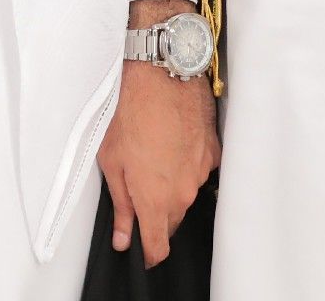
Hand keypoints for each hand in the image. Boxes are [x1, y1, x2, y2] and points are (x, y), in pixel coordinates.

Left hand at [97, 1, 219, 265]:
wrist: (160, 71)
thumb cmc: (129, 111)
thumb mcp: (112, 160)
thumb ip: (121, 205)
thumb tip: (124, 237)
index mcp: (155, 199)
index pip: (158, 245)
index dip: (149, 252)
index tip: (142, 251)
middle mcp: (183, 191)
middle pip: (171, 220)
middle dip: (156, 214)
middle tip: (138, 188)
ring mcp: (201, 170)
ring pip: (185, 193)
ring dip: (171, 184)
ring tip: (152, 155)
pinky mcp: (212, 150)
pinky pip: (198, 168)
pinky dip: (185, 162)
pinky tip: (170, 142)